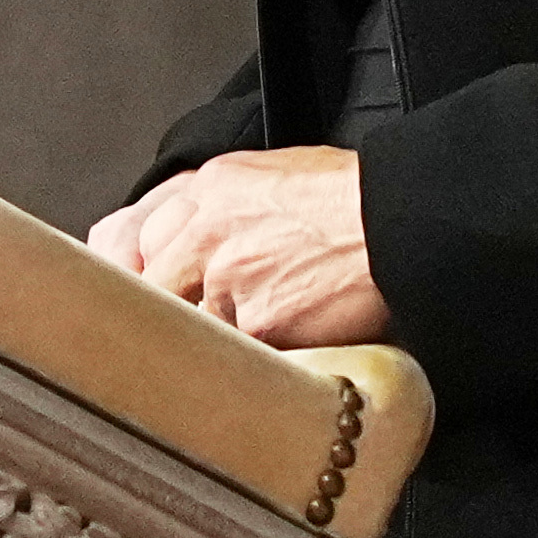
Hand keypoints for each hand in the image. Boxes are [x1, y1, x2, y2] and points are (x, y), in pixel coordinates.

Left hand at [86, 147, 392, 348]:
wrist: (401, 223)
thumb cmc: (355, 198)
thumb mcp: (277, 173)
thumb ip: (225, 202)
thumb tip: (200, 235)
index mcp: (211, 186)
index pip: (136, 236)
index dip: (142, 274)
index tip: (145, 297)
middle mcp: (206, 228)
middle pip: (149, 284)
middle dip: (165, 311)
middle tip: (174, 337)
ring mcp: (226, 276)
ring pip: (183, 324)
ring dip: (203, 342)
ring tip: (228, 351)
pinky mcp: (255, 322)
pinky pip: (228, 355)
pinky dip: (243, 363)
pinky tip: (264, 358)